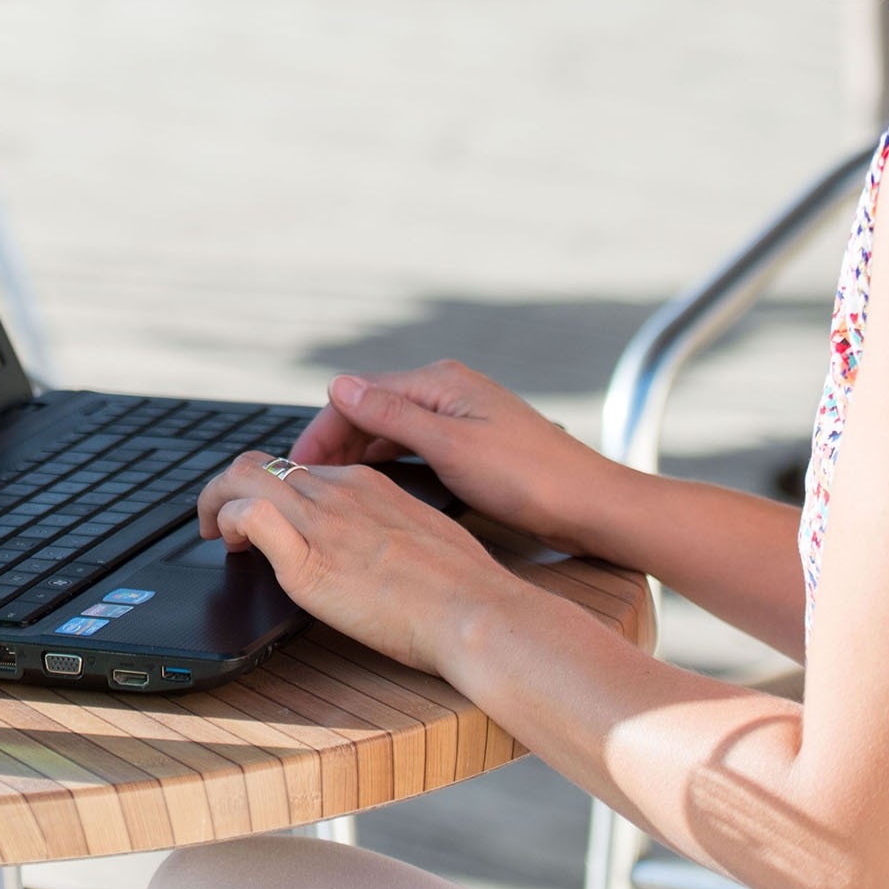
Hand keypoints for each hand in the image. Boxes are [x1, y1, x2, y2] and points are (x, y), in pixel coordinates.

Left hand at [195, 452, 525, 675]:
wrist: (475, 612)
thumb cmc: (463, 586)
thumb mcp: (424, 531)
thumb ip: (388, 525)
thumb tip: (374, 541)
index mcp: (366, 484)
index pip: (297, 467)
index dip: (269, 487)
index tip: (261, 511)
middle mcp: (339, 494)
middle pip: (259, 464)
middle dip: (228, 487)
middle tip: (220, 520)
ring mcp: (323, 525)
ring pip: (244, 480)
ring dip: (217, 501)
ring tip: (216, 532)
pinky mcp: (309, 563)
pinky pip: (251, 518)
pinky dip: (228, 522)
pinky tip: (231, 545)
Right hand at [292, 362, 624, 553]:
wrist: (591, 506)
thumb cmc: (529, 479)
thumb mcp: (451, 448)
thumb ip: (392, 416)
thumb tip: (340, 385)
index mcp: (439, 383)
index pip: (358, 394)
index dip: (321, 430)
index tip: (296, 469)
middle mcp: (446, 391)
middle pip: (370, 408)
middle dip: (334, 442)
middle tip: (303, 485)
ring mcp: (460, 416)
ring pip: (389, 428)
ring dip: (356, 452)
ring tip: (327, 488)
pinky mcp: (471, 444)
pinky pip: (412, 444)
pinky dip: (385, 460)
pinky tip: (372, 484)